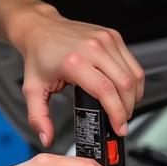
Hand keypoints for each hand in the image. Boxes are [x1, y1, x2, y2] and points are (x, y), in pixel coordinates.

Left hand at [10, 5, 144, 146]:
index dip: (117, 113)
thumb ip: (38, 117)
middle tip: (121, 122)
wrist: (40, 28)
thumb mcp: (32, 89)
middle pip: (125, 84)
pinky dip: (134, 82)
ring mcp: (106, 40)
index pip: (106, 91)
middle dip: (127, 109)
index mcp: (75, 61)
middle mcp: (93, 48)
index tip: (118, 128)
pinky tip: (125, 92)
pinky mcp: (113, 37)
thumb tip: (47, 137)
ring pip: (133, 74)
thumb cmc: (39, 55)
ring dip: (134, 97)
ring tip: (124, 109)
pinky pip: (133, 64)